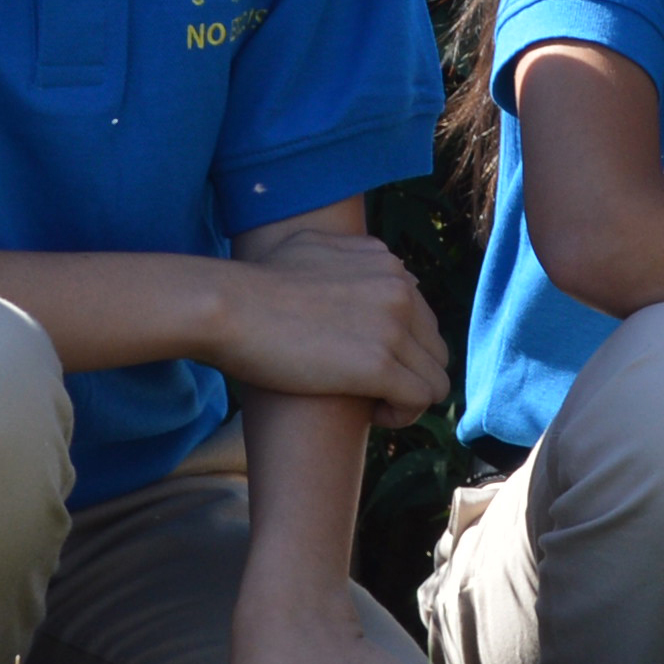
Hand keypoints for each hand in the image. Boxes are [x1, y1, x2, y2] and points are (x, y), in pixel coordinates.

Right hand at [213, 227, 454, 420]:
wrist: (227, 307)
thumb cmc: (253, 283)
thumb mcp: (311, 247)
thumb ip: (351, 255)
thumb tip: (376, 265)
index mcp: (388, 265)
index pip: (423, 319)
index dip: (400, 349)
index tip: (365, 362)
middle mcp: (400, 290)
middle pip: (435, 350)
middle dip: (408, 374)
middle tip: (370, 390)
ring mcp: (392, 326)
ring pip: (435, 380)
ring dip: (406, 398)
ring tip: (371, 405)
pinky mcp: (378, 365)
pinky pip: (421, 399)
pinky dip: (402, 414)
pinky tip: (372, 416)